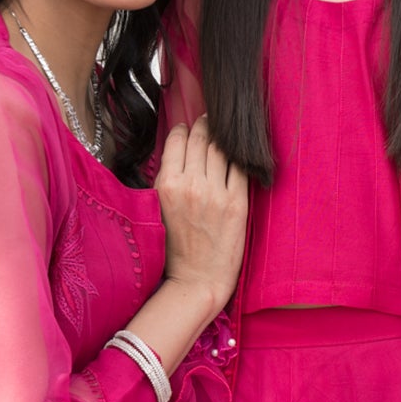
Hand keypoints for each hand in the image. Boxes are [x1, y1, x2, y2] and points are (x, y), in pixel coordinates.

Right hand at [156, 116, 246, 316]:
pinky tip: (240, 154)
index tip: (188, 126)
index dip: (184, 129)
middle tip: (209, 121)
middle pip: (202, 140)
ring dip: (223, 137)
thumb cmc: (175, 249)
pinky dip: (240, 158)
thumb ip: (166, 181)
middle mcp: (191, 184)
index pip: (177, 141)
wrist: (197, 280)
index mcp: (167, 184)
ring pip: (222, 150)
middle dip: (205, 126)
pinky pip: (241, 169)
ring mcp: (216, 193)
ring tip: (224, 133)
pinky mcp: (237, 204)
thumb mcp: (158, 209)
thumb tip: (177, 154)